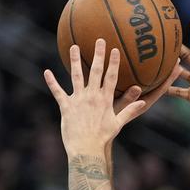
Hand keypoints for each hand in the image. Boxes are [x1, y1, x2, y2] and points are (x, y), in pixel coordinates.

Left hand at [43, 40, 177, 153]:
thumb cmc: (103, 138)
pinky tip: (46, 72)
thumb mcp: (118, 124)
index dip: (113, 63)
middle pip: (96, 72)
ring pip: (76, 76)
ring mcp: (78, 100)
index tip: (114, 50)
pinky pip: (57, 92)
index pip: (111, 77)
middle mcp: (92, 96)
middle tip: (99, 40)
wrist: (86, 149)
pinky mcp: (66, 107)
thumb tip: (143, 102)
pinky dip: (52, 82)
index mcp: (105, 100)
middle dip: (98, 55)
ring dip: (75, 61)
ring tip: (73, 47)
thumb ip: (129, 111)